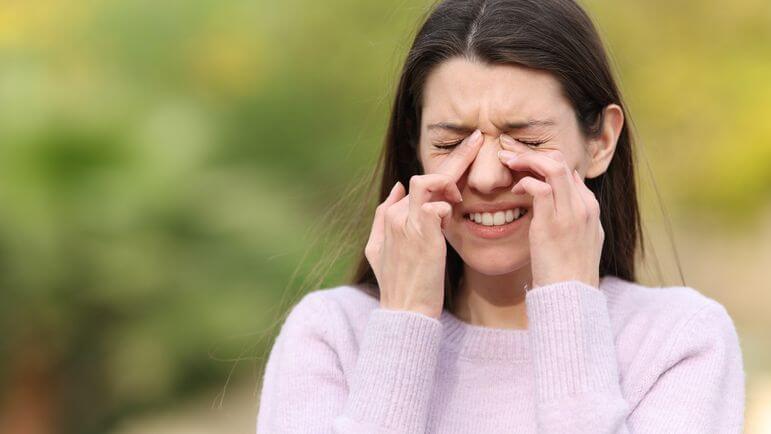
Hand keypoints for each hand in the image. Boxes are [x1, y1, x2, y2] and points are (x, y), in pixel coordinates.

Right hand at [365, 129, 483, 318]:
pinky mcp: (421, 234)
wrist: (405, 312)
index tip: (464, 156)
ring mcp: (407, 223)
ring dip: (450, 181)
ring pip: (428, 182)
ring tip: (464, 193)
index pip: (419, 183)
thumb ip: (384, 217)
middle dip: (456, 155)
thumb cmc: (399, 285)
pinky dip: (448, 207)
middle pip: (426, 175)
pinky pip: (436, 205)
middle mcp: (396, 215)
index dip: (443, 172)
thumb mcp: (379, 250)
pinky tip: (455, 213)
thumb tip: (397, 187)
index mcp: (390, 216)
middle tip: (479, 139)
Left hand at [498, 138, 602, 288]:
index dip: (543, 161)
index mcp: (590, 208)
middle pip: (561, 160)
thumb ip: (571, 219)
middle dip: (532, 152)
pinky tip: (513, 190)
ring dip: (526, 158)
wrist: (572, 297)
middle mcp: (584, 205)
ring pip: (552, 166)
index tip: (521, 162)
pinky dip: (524, 182)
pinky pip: (538, 187)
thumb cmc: (568, 273)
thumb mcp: (579, 241)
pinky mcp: (552, 224)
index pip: (568, 169)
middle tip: (508, 153)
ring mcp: (570, 213)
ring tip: (507, 161)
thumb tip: (557, 204)